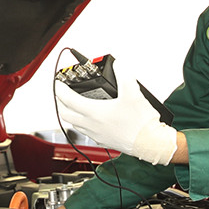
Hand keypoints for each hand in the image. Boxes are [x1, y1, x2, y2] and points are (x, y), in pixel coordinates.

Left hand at [54, 65, 177, 164]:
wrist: (151, 144)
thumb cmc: (141, 123)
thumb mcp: (133, 92)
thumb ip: (124, 74)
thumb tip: (118, 64)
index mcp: (94, 112)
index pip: (67, 100)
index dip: (59, 89)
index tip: (58, 82)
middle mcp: (92, 125)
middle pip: (65, 114)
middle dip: (60, 102)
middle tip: (61, 93)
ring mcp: (96, 135)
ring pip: (74, 124)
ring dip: (70, 113)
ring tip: (73, 105)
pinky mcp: (104, 141)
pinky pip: (86, 132)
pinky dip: (82, 124)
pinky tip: (91, 119)